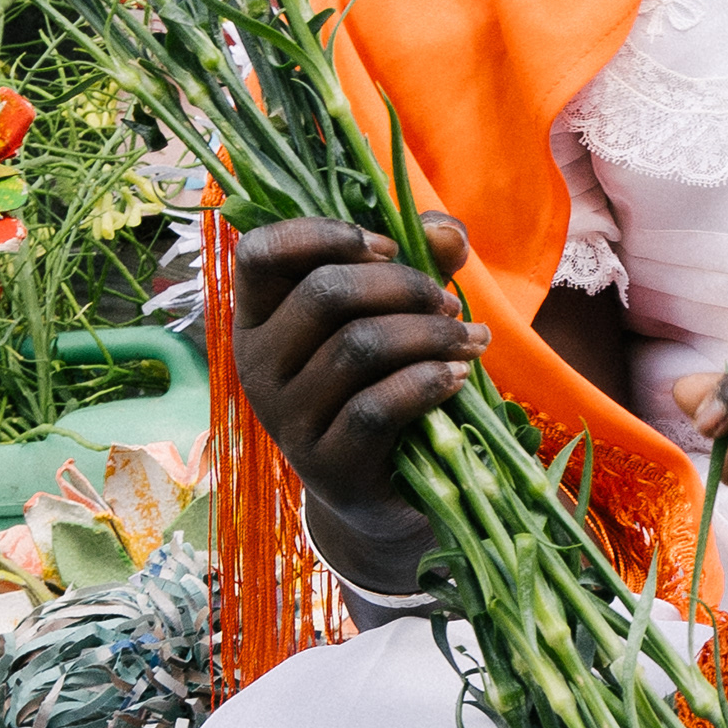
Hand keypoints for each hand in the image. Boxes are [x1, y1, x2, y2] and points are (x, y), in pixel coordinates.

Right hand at [232, 212, 481, 584]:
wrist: (388, 496)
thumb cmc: (387, 387)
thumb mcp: (398, 317)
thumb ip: (419, 262)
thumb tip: (445, 231)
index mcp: (260, 320)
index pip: (259, 254)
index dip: (322, 234)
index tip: (388, 245)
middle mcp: (257, 368)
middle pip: (323, 294)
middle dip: (403, 286)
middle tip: (450, 303)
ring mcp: (286, 422)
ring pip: (357, 348)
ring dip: (428, 334)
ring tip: (470, 340)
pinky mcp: (326, 468)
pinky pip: (374, 408)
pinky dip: (426, 382)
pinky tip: (458, 377)